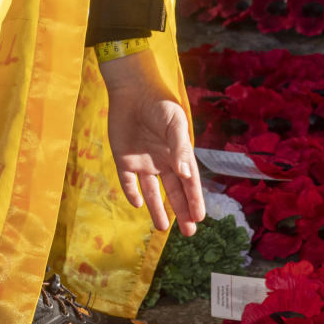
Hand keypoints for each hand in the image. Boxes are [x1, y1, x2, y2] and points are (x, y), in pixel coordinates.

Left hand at [101, 50, 205, 236]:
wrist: (132, 91)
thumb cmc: (159, 104)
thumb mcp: (175, 124)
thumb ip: (180, 149)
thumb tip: (185, 174)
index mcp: (178, 154)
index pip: (189, 183)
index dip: (195, 200)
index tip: (200, 218)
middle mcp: (163, 161)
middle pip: (174, 192)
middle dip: (182, 211)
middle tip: (189, 233)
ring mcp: (143, 162)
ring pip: (152, 192)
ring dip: (157, 210)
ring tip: (163, 228)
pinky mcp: (124, 159)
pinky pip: (128, 182)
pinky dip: (132, 193)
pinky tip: (138, 204)